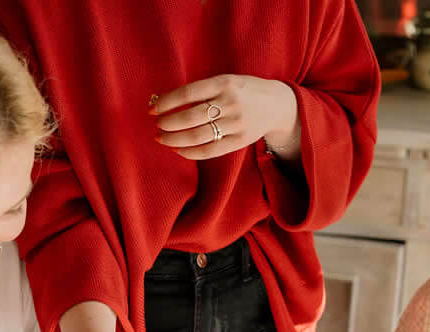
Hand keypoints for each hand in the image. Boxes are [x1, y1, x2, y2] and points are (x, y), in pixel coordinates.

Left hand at [150, 74, 298, 159]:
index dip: (167, 102)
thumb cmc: (242, 91)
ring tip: (162, 139)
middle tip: (157, 126)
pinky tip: (177, 149)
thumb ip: (201, 91)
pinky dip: (189, 152)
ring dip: (174, 139)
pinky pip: (209, 151)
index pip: (188, 93)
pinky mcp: (239, 141)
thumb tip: (163, 101)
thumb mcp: (226, 81)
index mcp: (224, 83)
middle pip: (190, 117)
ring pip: (197, 136)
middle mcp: (230, 103)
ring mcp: (236, 123)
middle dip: (168, 123)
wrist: (277, 104)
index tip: (152, 109)